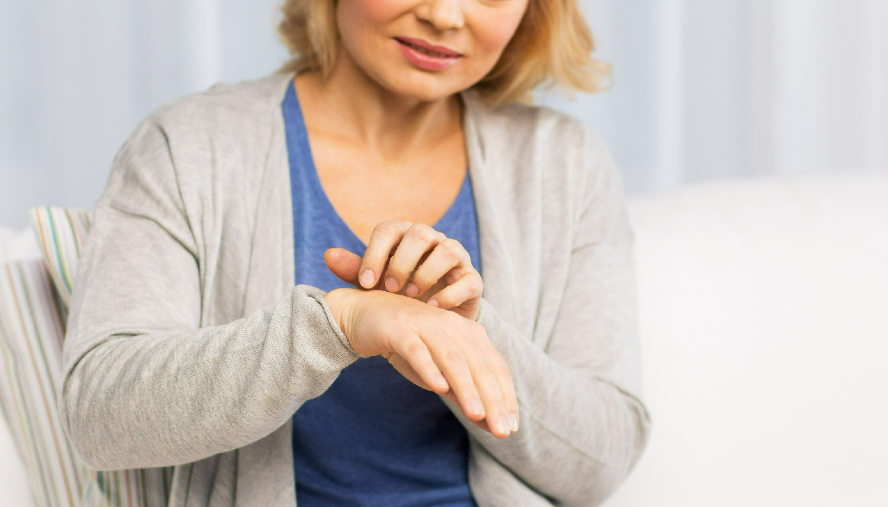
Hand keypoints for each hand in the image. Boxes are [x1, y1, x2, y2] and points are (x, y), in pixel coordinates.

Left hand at [324, 222, 482, 320]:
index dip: (375, 255)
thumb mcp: (374, 286)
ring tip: (412, 297)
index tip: (366, 285)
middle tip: (390, 289)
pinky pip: (467, 279)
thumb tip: (328, 255)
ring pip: (448, 249)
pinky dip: (449, 294)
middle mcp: (433, 241)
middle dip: (403, 262)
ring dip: (427, 273)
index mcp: (404, 236)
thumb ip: (354, 271)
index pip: (389, 230)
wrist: (430, 323)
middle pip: (421, 233)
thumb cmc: (398, 297)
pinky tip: (431, 309)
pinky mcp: (473, 280)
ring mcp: (456, 259)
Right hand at [324, 288, 518, 437]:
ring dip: (466, 387)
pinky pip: (417, 350)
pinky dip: (429, 367)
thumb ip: (465, 395)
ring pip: (452, 358)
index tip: (512, 427)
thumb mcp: (441, 374)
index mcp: (469, 333)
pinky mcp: (399, 330)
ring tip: (476, 414)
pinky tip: (438, 387)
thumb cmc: (409, 347)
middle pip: (479, 364)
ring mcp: (426, 326)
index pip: (495, 367)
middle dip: (492, 399)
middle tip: (502, 429)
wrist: (365, 316)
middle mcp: (453, 326)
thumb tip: (492, 425)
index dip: (506, 397)